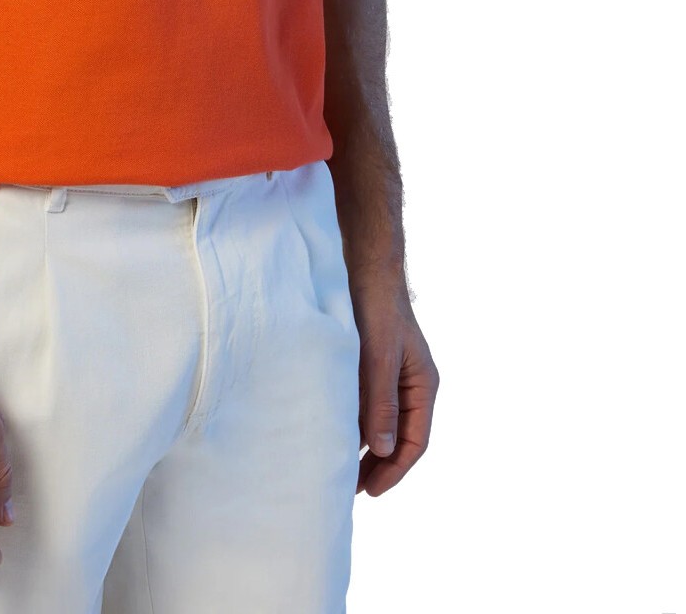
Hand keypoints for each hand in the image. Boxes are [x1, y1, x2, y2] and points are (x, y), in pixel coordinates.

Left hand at [350, 275, 438, 495]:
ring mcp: (392, 376)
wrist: (365, 268)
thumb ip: (381, 402)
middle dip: (380, 466)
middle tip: (352, 490)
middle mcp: (411, 384)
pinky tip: (336, 434)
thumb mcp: (379, 357)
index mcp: (423, 385)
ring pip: (383, 423)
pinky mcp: (372, 367)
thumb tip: (382, 448)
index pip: (416, 441)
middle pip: (400, 437)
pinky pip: (368, 405)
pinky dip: (356, 423)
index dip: (395, 469)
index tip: (371, 491)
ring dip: (366, 447)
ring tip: (342, 470)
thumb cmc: (377, 308)